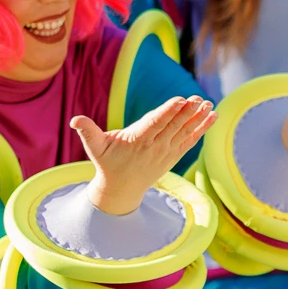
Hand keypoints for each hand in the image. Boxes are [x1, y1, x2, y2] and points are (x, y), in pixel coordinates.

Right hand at [72, 96, 215, 214]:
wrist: (121, 190)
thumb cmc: (107, 163)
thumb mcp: (94, 147)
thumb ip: (87, 131)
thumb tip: (75, 120)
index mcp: (138, 140)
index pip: (156, 123)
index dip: (168, 111)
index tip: (180, 100)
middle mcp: (155, 146)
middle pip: (174, 126)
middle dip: (188, 112)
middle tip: (199, 98)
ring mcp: (166, 152)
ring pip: (185, 132)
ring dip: (198, 119)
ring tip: (210, 105)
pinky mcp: (173, 156)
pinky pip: (190, 141)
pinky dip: (201, 129)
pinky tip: (212, 116)